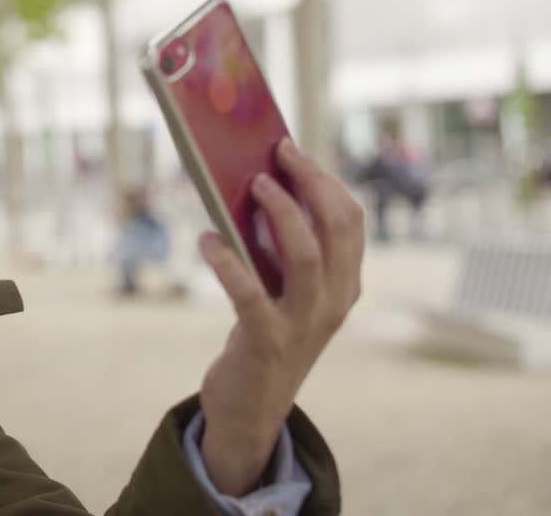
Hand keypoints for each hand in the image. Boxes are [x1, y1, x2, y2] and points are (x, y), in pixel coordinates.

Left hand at [197, 138, 363, 494]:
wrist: (252, 407)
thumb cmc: (264, 333)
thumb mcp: (286, 291)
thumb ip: (282, 249)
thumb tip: (257, 185)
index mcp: (344, 284)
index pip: (350, 220)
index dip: (324, 180)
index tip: (291, 150)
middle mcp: (332, 302)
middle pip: (336, 229)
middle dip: (310, 184)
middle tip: (278, 154)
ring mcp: (303, 324)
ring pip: (306, 256)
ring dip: (281, 214)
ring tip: (253, 185)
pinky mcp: (266, 342)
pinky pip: (249, 294)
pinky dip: (226, 262)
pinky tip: (206, 239)